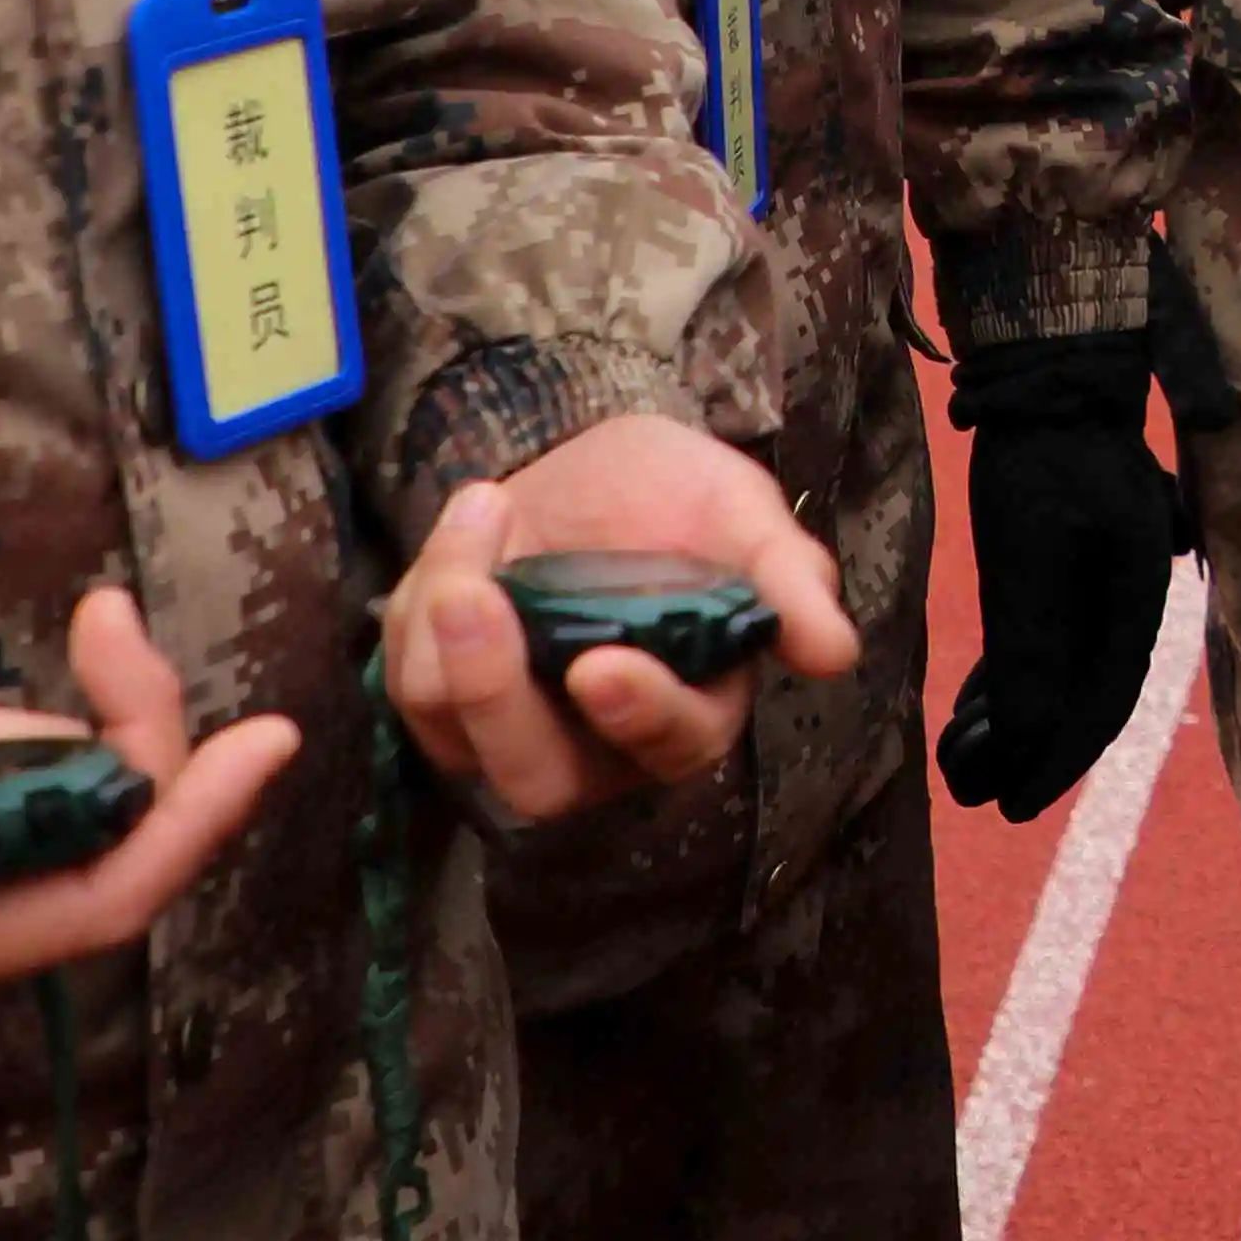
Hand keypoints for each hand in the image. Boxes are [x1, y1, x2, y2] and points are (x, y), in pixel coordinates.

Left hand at [382, 409, 856, 822]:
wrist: (602, 465)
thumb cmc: (687, 501)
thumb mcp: (747, 519)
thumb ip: (789, 582)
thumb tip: (833, 652)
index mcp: (688, 714)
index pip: (668, 744)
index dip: (636, 715)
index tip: (601, 664)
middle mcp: (598, 745)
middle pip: (536, 776)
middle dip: (494, 691)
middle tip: (471, 593)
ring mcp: (512, 727)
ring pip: (452, 725)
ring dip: (445, 616)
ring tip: (489, 502)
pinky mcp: (446, 697)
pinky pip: (407, 679)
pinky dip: (417, 603)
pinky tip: (470, 529)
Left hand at [936, 340, 1186, 819]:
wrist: (1051, 380)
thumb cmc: (1043, 463)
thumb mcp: (1029, 559)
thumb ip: (1030, 653)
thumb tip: (1022, 742)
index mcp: (1133, 606)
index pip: (1100, 707)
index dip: (1055, 761)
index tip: (1011, 806)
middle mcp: (1128, 603)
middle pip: (1084, 699)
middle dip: (1031, 751)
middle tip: (978, 796)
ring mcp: (1103, 584)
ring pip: (1064, 674)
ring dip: (1017, 720)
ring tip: (963, 759)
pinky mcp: (1072, 565)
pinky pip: (1048, 641)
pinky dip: (1014, 680)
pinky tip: (976, 708)